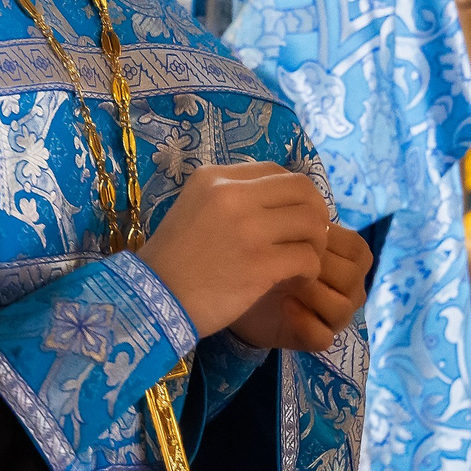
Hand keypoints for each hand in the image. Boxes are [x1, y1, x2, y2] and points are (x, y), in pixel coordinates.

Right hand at [139, 163, 330, 336]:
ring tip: (305, 261)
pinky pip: (307, 257)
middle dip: (316, 213)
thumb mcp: (193, 208)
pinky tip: (298, 280)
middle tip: (311, 237)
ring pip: (312, 222)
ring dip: (317, 243)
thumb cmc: (174, 259)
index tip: (294, 215)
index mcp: (215, 178)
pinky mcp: (259, 265)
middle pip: (302, 189)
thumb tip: (277, 200)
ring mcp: (248, 230)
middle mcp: (233, 196)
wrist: (154, 300)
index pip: (275, 171)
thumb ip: (230, 198)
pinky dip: (310, 269)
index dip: (295, 193)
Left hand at [233, 222, 372, 353]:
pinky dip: (306, 323)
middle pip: (354, 278)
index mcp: (341, 260)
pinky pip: (323, 337)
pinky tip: (286, 306)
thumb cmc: (255, 252)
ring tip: (286, 281)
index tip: (298, 236)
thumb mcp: (274, 229)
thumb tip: (308, 207)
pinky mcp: (309, 338)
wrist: (229, 286)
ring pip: (344, 309)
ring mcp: (328, 316)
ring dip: (316, 293)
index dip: (333, 242)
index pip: (359, 250)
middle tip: (289, 258)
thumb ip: (297, 219)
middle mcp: (342, 289)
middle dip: (322, 266)